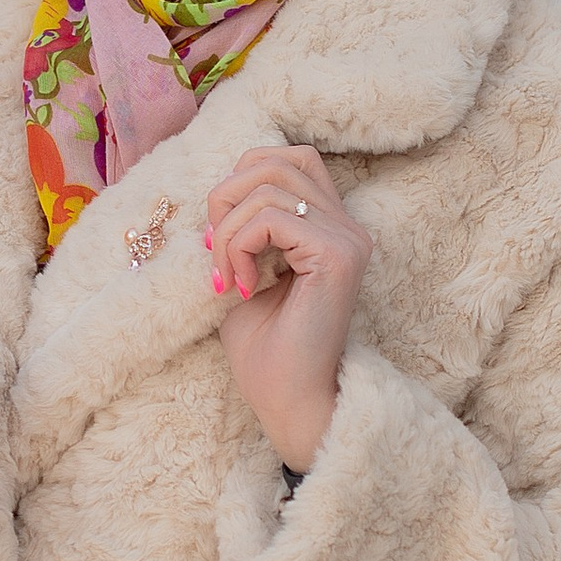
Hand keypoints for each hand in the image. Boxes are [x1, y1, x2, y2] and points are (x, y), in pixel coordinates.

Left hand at [202, 142, 369, 474]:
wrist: (287, 401)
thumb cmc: (265, 350)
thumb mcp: (242, 271)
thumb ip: (240, 227)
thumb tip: (217, 190)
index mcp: (329, 225)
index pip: (288, 158)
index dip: (240, 179)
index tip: (218, 236)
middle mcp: (347, 226)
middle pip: (276, 160)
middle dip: (225, 196)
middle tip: (212, 250)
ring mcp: (348, 239)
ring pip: (269, 185)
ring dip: (228, 229)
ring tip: (226, 276)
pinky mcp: (338, 256)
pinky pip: (272, 217)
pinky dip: (239, 245)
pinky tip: (241, 287)